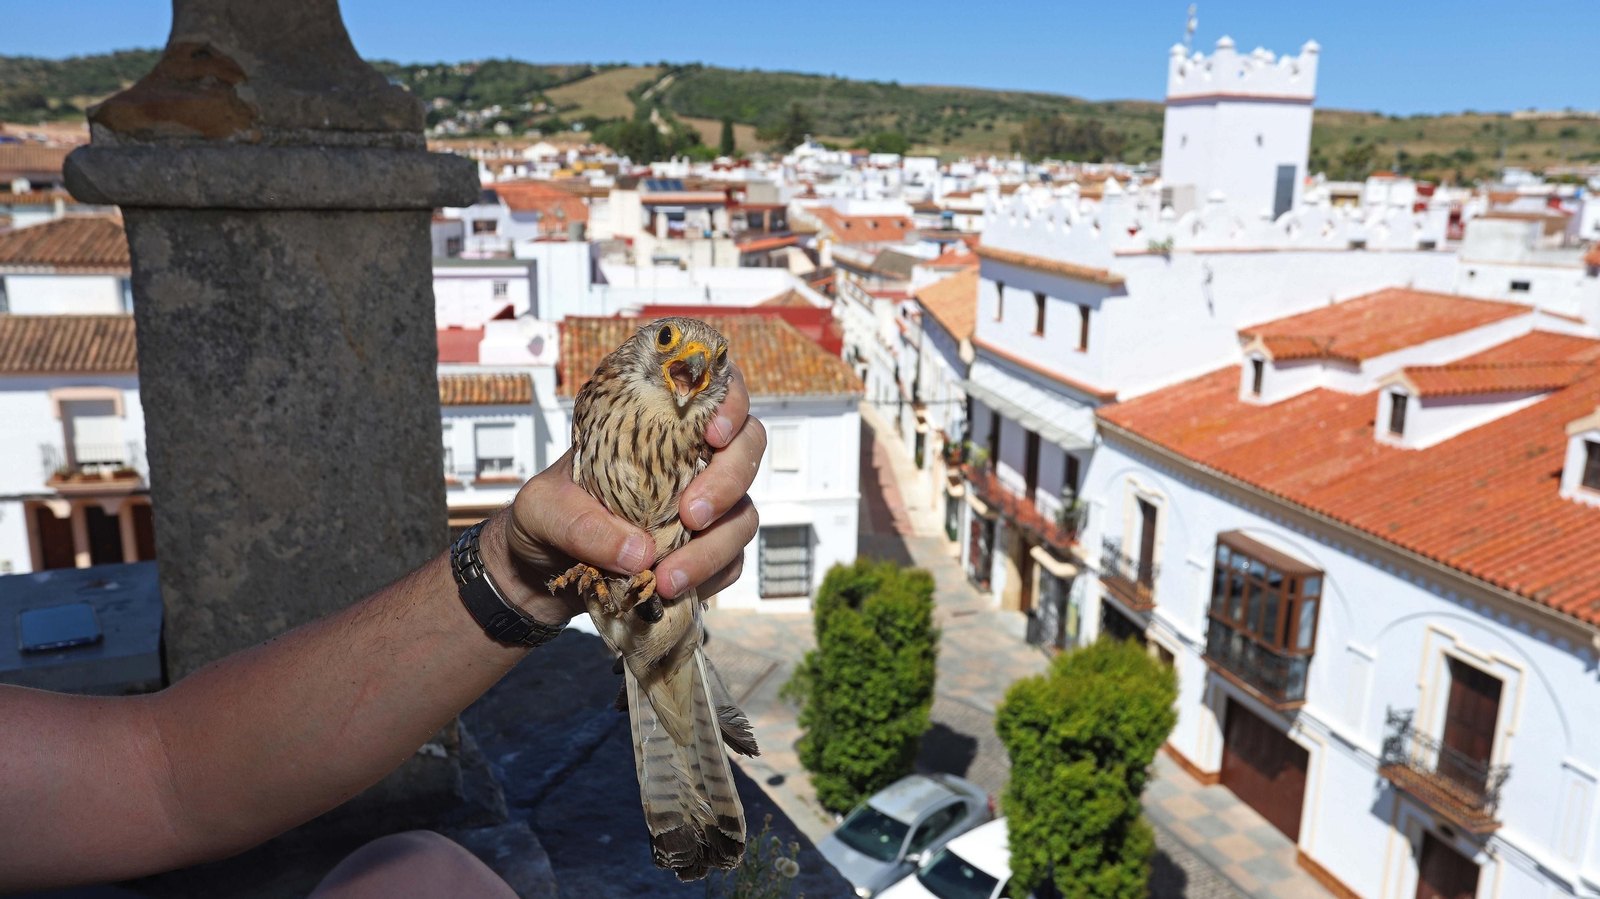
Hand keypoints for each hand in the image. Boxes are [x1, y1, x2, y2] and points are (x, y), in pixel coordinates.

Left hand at [484, 363, 764, 623]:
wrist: (542, 571)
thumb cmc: (546, 518)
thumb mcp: (541, 510)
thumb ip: (580, 524)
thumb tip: (639, 552)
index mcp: (654, 422)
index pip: (713, 387)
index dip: (730, 401)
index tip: (713, 433)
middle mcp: (691, 455)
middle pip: (748, 447)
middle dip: (730, 480)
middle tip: (692, 514)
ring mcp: (708, 502)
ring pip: (744, 512)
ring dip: (716, 546)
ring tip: (667, 577)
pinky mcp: (709, 548)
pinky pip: (732, 561)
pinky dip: (709, 577)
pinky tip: (674, 590)